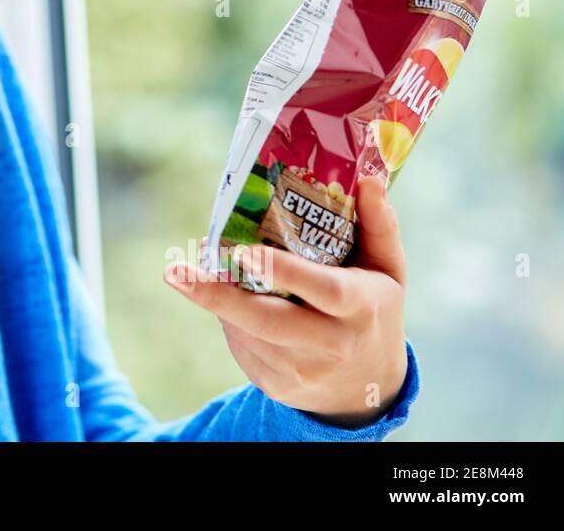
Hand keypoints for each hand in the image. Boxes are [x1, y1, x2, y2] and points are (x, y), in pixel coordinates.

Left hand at [164, 176, 408, 426]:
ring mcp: (301, 370)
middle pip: (267, 321)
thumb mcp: (387, 270)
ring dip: (217, 300)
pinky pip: (240, 345)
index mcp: (359, 308)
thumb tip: (369, 178)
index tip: (244, 252)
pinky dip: (227, 319)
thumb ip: (379, 225)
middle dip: (219, 297)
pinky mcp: (275, 385)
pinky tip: (224, 300)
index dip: (283, 270)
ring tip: (188, 274)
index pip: (322, 288)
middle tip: (177, 272)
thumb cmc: (373, 311)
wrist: (368, 386)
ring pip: (245, 331)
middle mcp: (330, 344)